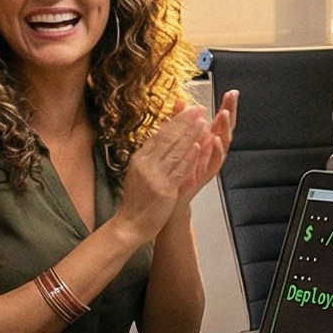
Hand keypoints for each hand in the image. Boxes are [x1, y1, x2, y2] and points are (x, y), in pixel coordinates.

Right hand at [115, 103, 208, 232]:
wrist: (130, 224)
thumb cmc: (136, 200)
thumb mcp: (138, 171)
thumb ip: (150, 154)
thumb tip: (162, 134)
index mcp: (139, 158)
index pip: (159, 134)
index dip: (176, 120)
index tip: (188, 110)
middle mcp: (146, 164)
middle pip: (168, 138)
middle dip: (185, 122)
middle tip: (199, 108)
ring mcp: (155, 177)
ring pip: (176, 151)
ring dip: (191, 135)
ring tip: (202, 122)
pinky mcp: (165, 190)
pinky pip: (180, 170)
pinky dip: (189, 157)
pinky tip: (197, 146)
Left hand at [174, 91, 237, 205]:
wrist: (170, 195)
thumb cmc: (176, 167)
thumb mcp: (176, 139)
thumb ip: (179, 120)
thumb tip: (179, 100)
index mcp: (207, 139)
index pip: (220, 120)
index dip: (227, 106)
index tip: (231, 92)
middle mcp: (212, 149)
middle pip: (226, 128)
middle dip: (230, 112)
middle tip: (232, 98)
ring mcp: (211, 161)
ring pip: (224, 143)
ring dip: (225, 128)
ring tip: (224, 115)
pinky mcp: (207, 173)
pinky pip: (216, 161)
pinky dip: (217, 150)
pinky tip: (215, 140)